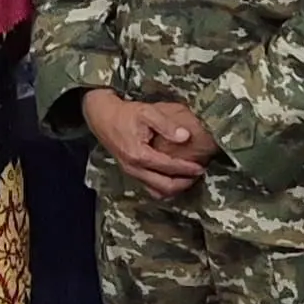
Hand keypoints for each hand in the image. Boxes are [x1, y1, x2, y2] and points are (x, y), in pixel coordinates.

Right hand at [83, 92, 207, 200]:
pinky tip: (173, 177)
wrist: (102, 117)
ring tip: (188, 178)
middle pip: (164, 187)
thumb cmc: (125, 113)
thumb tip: (186, 136)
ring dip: (175, 188)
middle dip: (184, 183)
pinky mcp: (130, 172)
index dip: (187, 169)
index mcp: (139, 154)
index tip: (201, 167)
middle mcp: (134, 168)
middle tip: (198, 174)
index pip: (169, 167)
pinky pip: (150, 187)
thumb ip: (167, 125)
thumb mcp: (147, 112)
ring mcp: (131, 173)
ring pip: (157, 191)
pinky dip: (164, 187)